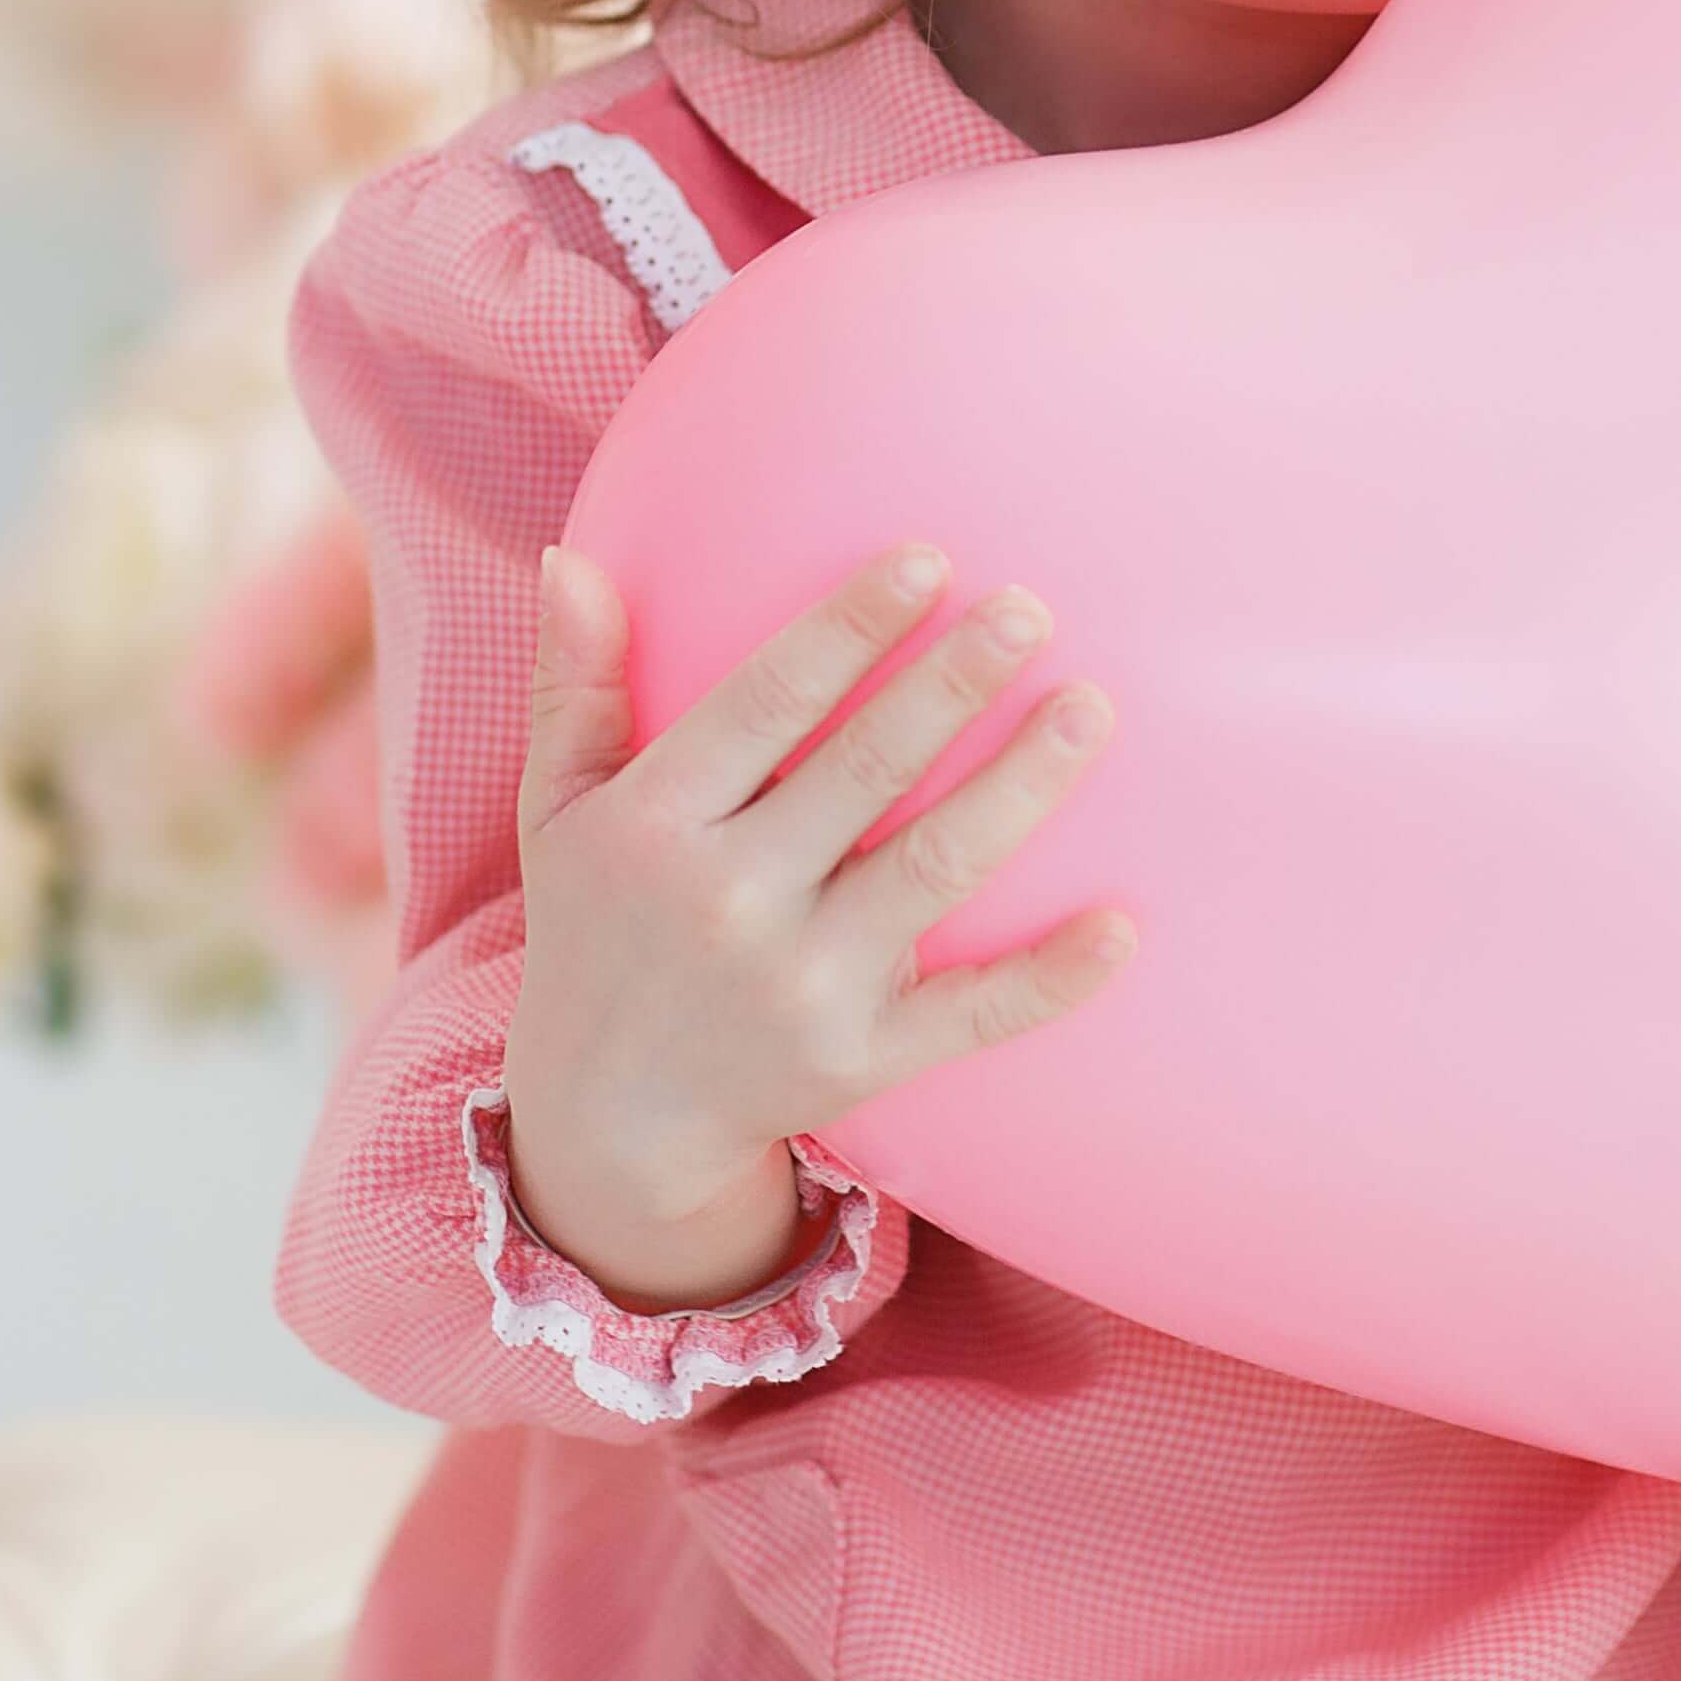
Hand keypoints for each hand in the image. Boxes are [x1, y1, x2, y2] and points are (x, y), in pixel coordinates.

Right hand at [498, 539, 1132, 1308]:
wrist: (610, 1121)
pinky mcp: (861, 1060)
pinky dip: (1049, 978)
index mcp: (659, 825)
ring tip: (1091, 709)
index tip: (928, 559)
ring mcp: (803, 987)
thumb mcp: (558, 811)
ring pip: (934, 870)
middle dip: (954, 683)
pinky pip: (971, 1016)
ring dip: (1020, 787)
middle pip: (867, 771)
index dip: (849, 628)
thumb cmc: (601, 929)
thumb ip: (575, 686)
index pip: (767, 704)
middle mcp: (730, 902)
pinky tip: (1122, 926)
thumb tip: (574, 559)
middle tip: (1032, 610)